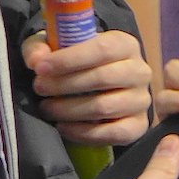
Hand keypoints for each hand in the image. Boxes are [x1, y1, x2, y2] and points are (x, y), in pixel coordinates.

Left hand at [23, 30, 151, 147]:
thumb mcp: (56, 47)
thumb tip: (36, 61)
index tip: (41, 68)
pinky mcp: (139, 125)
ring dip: (69, 110)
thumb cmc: (78, 62)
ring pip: (104, 107)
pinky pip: (114, 133)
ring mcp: (141, 100)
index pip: (102, 49)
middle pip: (102, 78)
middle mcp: (139, 71)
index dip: (69, 59)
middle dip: (64, 85)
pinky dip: (84, 133)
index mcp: (125, 45)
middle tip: (40, 88)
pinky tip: (64, 127)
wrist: (98, 86)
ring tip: (48, 108)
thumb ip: (41, 48)